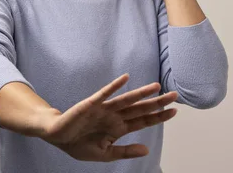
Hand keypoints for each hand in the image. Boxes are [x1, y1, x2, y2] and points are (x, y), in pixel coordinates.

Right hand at [38, 73, 177, 161]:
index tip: (174, 111)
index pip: (143, 120)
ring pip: (126, 100)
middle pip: (140, 108)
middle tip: (175, 95)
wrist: (58, 138)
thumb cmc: (80, 144)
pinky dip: (114, 86)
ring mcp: (104, 109)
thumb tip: (147, 150)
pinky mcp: (91, 104)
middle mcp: (115, 116)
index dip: (158, 116)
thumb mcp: (105, 154)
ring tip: (156, 87)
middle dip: (157, 102)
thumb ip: (125, 151)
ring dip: (141, 93)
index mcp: (119, 128)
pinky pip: (104, 94)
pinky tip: (125, 78)